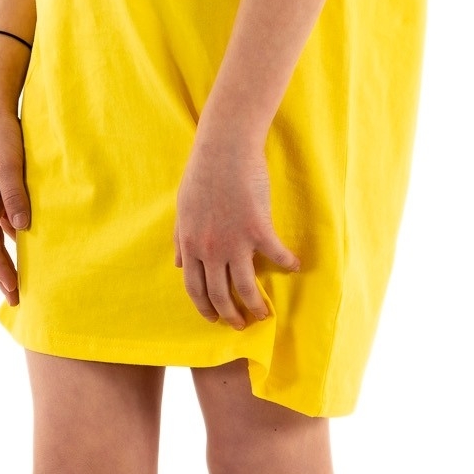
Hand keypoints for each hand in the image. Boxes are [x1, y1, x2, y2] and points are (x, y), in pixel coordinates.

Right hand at [0, 108, 29, 303]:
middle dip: (2, 272)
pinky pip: (8, 218)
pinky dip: (18, 234)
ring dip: (10, 255)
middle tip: (17, 299)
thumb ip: (15, 194)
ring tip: (27, 278)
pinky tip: (34, 243)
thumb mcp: (9, 163)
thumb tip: (22, 229)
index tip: (13, 291)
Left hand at [174, 135, 298, 329]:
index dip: (205, 307)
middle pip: (220, 295)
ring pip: (246, 287)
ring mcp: (235, 241)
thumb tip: (179, 264)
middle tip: (241, 325)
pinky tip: (294, 267)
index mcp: (191, 244)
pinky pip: (276, 255)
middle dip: (230, 315)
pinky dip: (287, 263)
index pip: (195, 288)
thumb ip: (182, 238)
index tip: (214, 318)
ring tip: (264, 314)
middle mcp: (211, 249)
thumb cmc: (201, 173)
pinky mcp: (258, 229)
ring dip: (256, 306)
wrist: (223, 148)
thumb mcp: (183, 208)